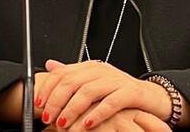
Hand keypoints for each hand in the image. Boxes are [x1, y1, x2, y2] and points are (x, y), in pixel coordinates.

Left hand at [35, 59, 170, 128]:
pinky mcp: (129, 92)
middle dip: (57, 101)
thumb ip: (73, 75)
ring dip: (73, 109)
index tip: (38, 102)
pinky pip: (111, 102)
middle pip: (72, 82)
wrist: (151, 98)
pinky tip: (88, 123)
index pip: (62, 73)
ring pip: (88, 91)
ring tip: (64, 123)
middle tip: (48, 116)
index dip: (48, 88)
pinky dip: (97, 113)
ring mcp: (115, 80)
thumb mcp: (94, 82)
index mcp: (90, 67)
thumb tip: (50, 66)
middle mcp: (101, 71)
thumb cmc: (121, 93)